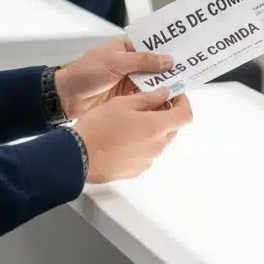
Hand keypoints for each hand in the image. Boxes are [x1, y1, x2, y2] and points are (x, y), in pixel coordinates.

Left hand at [55, 39, 176, 120]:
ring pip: (154, 82)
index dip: (169, 47)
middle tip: (192, 70)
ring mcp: (130, 81)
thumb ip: (142, 61)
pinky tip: (170, 101)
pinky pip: (147, 97)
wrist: (65, 98)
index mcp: (127, 48)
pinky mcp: (128, 98)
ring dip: (166, 85)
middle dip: (172, 68)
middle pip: (156, 65)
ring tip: (185, 86)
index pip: (152, 44)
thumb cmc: (86, 73)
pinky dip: (157, 99)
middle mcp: (131, 64)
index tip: (187, 48)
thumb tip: (168, 60)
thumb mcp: (115, 62)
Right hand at [73, 90, 192, 184]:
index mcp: (156, 128)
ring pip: (158, 141)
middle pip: (172, 128)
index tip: (174, 95)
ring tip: (131, 120)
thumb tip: (163, 94)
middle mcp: (156, 146)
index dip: (183, 102)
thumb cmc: (99, 127)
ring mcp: (146, 160)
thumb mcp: (123, 103)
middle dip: (166, 114)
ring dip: (152, 129)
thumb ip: (148, 98)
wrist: (78, 156)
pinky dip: (141, 143)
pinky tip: (123, 137)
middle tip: (150, 103)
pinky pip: (146, 153)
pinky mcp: (135, 170)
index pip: (185, 115)